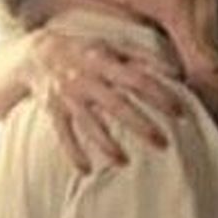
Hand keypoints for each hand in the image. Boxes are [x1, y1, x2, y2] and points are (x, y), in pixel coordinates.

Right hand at [25, 30, 183, 172]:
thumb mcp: (113, 45)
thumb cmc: (86, 50)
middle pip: (117, 105)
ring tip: (125, 163)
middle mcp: (86, 79)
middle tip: (164, 144)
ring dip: (106, 144)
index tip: (181, 112)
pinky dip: (73, 153)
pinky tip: (87, 171)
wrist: (37, 53)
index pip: (137, 79)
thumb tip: (176, 71)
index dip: (159, 94)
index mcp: (104, 61)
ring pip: (89, 123)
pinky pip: (63, 134)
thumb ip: (144, 56)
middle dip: (141, 125)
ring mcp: (68, 96)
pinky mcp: (53, 110)